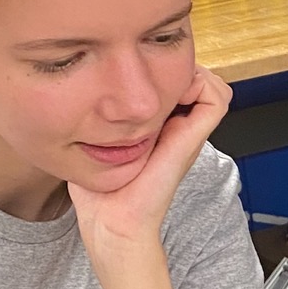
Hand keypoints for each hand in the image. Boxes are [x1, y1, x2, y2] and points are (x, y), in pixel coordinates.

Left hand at [71, 66, 232, 260]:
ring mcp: (189, 133)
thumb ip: (92, 124)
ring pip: (212, 83)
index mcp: (160, 129)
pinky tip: (168, 92)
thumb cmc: (101, 192)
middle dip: (174, 66)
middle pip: (197, 78)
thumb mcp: (94, 145)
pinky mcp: (192, 138)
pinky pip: (216, 98)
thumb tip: (71, 100)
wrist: (113, 222)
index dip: (163, 67)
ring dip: (189, 72)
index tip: (135, 71)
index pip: (178, 82)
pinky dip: (200, 84)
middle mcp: (179, 128)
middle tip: (146, 72)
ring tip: (160, 80)